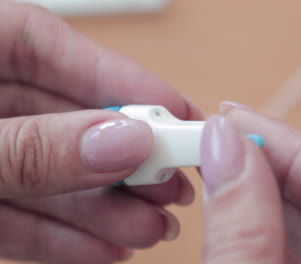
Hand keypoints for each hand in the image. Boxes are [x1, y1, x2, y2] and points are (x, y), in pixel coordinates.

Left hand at [0, 1, 201, 262]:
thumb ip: (35, 146)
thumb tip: (124, 141)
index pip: (46, 45)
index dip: (118, 78)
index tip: (175, 111)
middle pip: (60, 118)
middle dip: (121, 157)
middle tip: (170, 184)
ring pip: (46, 174)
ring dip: (102, 208)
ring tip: (149, 230)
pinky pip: (17, 217)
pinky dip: (60, 237)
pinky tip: (105, 250)